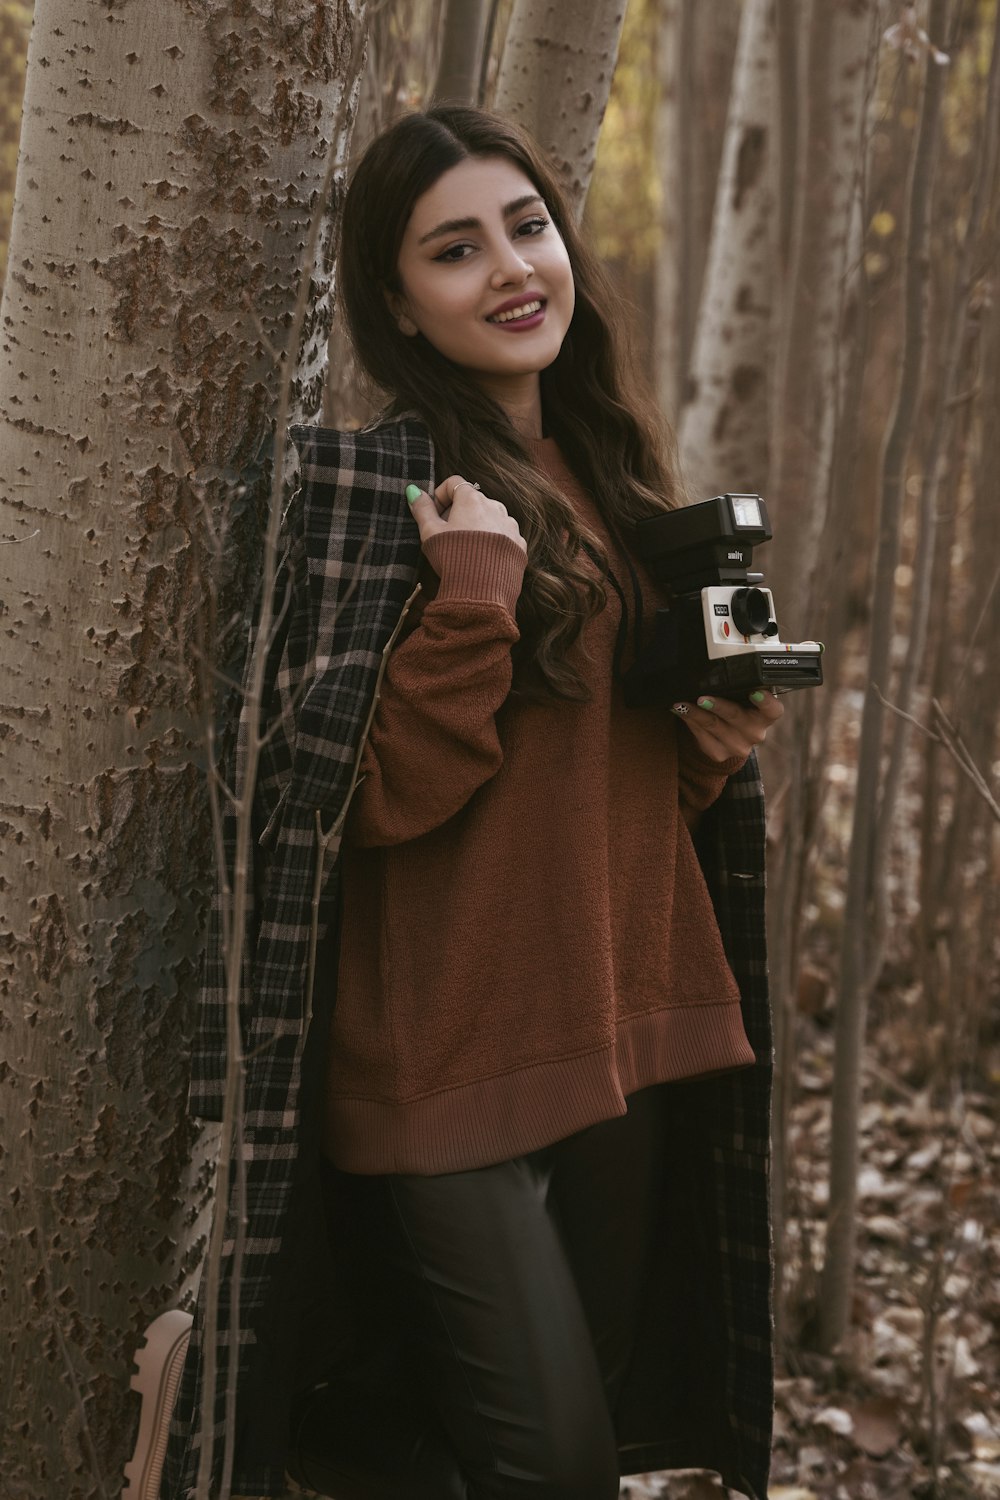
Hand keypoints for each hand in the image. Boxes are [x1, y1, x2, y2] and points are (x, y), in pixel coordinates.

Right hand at [406, 474, 526, 555]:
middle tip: (447, 536)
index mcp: (472, 499)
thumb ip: (422, 509)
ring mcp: (510, 526)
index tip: (434, 515)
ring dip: (478, 526)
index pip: (454, 483)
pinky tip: (483, 558)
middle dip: (458, 513)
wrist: (481, 592)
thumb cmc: (453, 558)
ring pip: (490, 518)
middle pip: (473, 501)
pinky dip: (493, 541)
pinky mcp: (519, 545)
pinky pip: (504, 535)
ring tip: (466, 549)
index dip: (440, 496)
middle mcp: (495, 507)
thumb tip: (413, 491)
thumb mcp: (430, 533)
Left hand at [672, 690, 783, 762]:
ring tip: (682, 703)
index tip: (755, 692)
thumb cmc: (737, 708)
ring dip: (695, 713)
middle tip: (702, 698)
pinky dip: (690, 721)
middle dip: (717, 705)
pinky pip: (702, 736)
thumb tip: (713, 674)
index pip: (773, 709)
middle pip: (736, 716)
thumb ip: (738, 688)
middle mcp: (756, 732)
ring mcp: (738, 746)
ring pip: (713, 726)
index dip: (766, 701)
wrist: (727, 736)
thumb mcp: (742, 698)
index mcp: (766, 715)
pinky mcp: (720, 754)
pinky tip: (681, 712)